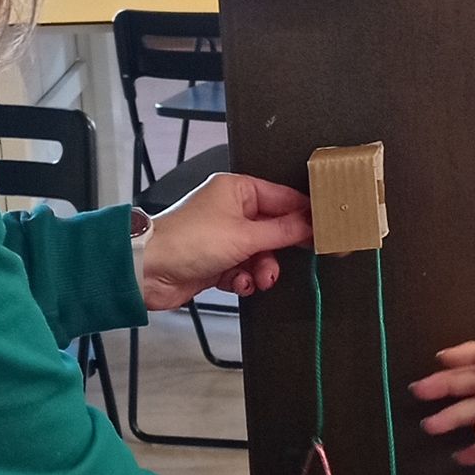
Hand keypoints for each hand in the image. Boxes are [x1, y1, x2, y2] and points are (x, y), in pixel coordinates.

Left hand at [141, 173, 310, 311]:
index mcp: (237, 190)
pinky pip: (243, 270)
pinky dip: (243, 279)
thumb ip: (284, 231)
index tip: (326, 229)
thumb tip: (313, 223)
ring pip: (260, 253)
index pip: (283, 198)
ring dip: (262, 269)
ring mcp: (222, 236)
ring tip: (260, 279)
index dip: (305, 215)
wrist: (149, 270)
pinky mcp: (215, 261)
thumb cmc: (189, 240)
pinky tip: (239, 284)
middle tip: (302, 259)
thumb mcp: (246, 235)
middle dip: (280, 249)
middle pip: (273, 228)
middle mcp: (230, 210)